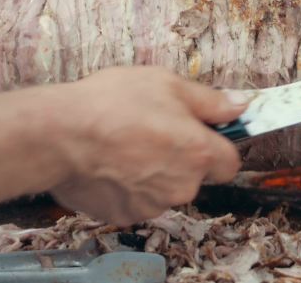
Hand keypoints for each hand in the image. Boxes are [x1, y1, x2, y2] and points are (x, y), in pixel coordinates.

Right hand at [44, 67, 247, 225]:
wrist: (59, 135)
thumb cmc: (112, 104)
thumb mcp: (167, 85)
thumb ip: (211, 101)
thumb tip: (241, 105)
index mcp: (200, 152)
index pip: (230, 162)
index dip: (217, 147)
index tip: (201, 135)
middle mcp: (183, 185)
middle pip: (195, 176)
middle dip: (180, 158)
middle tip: (152, 132)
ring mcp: (154, 204)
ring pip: (165, 189)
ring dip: (154, 174)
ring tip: (125, 146)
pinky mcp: (125, 215)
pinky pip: (137, 201)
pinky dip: (128, 187)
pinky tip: (110, 165)